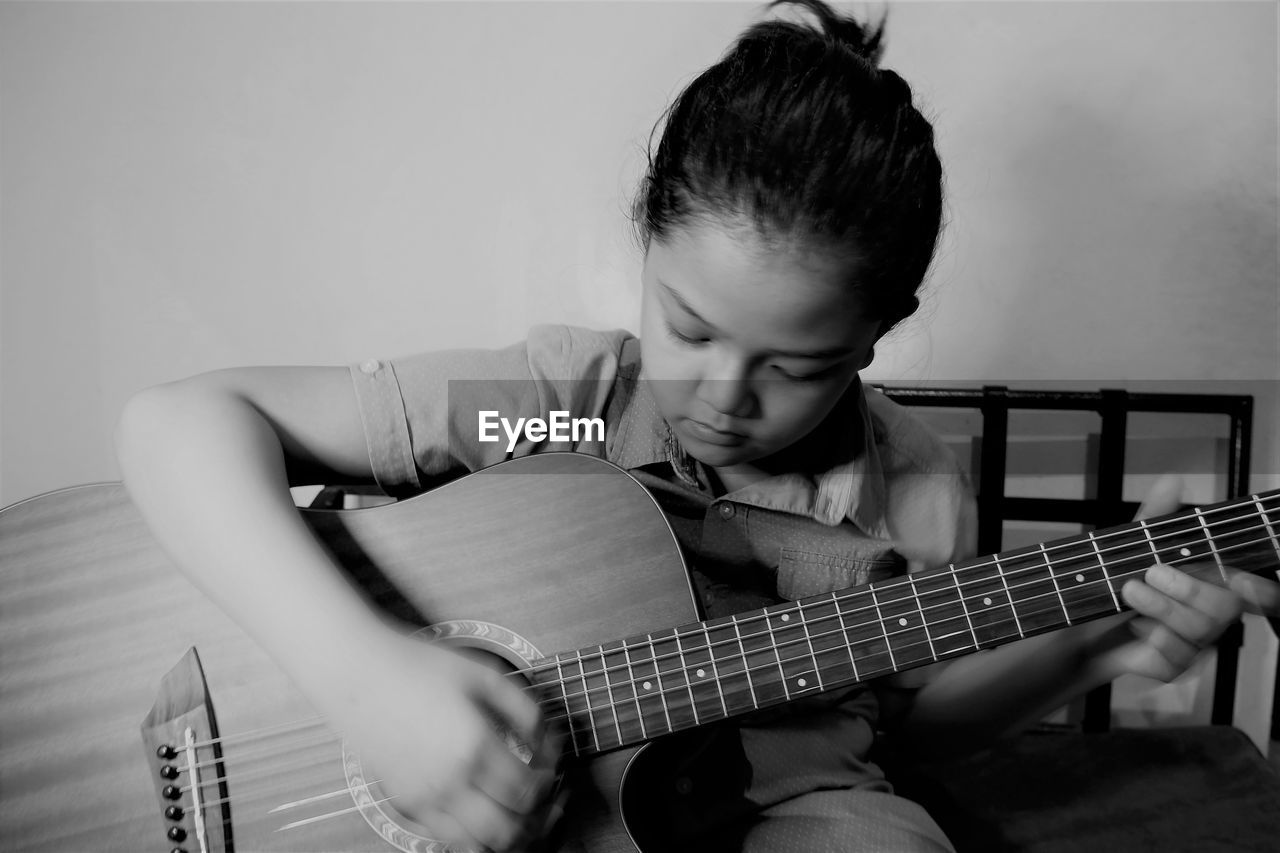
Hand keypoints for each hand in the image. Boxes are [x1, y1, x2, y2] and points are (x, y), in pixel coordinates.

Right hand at [321, 628, 562, 851]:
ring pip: (480, 846)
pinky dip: (477, 836)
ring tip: (524, 814)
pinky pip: (450, 840)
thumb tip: (549, 739)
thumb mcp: (485, 674)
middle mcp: (450, 782)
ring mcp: (425, 798)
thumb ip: (526, 709)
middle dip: (539, 821)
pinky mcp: (407, 803)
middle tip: (550, 800)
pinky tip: (487, 812)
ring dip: (511, 837)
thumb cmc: (418, 666)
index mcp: (474, 746)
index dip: (550, 783)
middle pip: (510, 831)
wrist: (358, 672)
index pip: (529, 791)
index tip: (552, 766)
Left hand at [1087, 475, 1249, 682]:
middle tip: (1148, 574)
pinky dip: (1151, 640)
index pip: (1252, 591)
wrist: (1079, 622)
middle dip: (1187, 589)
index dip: (1258, 591)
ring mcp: (1193, 642)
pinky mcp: (1172, 666)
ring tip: (1128, 592)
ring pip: (1199, 632)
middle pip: (1224, 608)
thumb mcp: (1129, 545)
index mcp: (1208, 583)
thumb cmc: (1113, 582)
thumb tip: (1172, 480)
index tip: (1242, 580)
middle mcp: (1207, 614)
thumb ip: (1154, 517)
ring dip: (1161, 608)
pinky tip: (1134, 626)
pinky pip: (1176, 659)